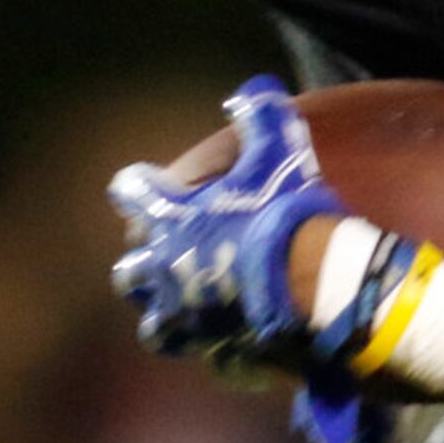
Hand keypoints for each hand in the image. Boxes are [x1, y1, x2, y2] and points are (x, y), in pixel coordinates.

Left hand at [108, 74, 345, 358]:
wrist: (313, 282)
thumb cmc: (287, 212)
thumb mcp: (280, 151)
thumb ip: (263, 117)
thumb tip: (253, 90)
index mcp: (170, 220)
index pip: (132, 195)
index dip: (138, 186)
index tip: (144, 183)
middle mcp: (164, 270)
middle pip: (131, 271)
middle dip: (145, 262)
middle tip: (167, 254)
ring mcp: (185, 315)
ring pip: (154, 322)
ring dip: (167, 312)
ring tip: (187, 307)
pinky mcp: (213, 348)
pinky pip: (203, 352)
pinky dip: (212, 346)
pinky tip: (230, 340)